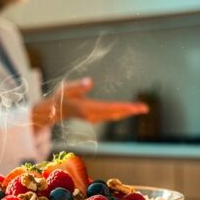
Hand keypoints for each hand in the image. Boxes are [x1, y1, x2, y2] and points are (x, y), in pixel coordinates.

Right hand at [32, 77, 147, 131]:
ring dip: (128, 112)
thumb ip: (78, 86)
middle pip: (115, 113)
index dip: (123, 107)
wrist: (54, 110)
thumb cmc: (60, 97)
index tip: (134, 107)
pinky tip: (130, 110)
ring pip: (115, 115)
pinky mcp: (96, 117)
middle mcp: (93, 116)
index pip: (109, 108)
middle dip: (130, 111)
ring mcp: (95, 118)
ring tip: (142, 109)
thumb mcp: (66, 89)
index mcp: (87, 109)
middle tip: (145, 108)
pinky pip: (112, 115)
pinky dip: (122, 112)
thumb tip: (90, 82)